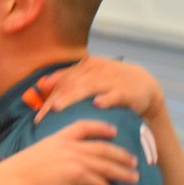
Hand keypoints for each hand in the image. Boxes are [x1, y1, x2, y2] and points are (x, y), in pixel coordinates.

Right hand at [0, 119, 137, 184]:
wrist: (11, 181)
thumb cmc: (14, 175)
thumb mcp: (30, 158)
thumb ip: (43, 158)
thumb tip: (45, 167)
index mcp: (57, 138)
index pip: (83, 127)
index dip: (101, 128)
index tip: (113, 131)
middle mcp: (68, 146)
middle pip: (102, 147)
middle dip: (121, 154)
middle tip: (134, 160)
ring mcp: (73, 159)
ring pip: (107, 165)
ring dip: (123, 172)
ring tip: (134, 178)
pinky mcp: (76, 175)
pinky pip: (100, 183)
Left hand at [34, 56, 163, 121]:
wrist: (145, 84)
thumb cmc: (111, 83)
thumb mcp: (90, 78)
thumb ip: (68, 81)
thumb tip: (42, 84)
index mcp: (85, 67)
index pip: (63, 81)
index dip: (49, 97)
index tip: (38, 117)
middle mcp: (96, 70)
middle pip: (72, 83)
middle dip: (57, 98)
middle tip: (43, 112)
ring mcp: (111, 79)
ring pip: (89, 87)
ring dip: (73, 96)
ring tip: (58, 107)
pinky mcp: (126, 90)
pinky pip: (115, 94)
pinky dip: (107, 98)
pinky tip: (97, 104)